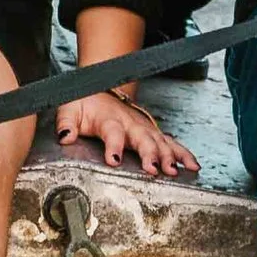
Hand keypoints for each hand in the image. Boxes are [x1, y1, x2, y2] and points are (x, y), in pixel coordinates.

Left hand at [57, 89, 199, 176]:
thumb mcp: (69, 109)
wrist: (101, 86)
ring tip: (175, 170)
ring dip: (169, 155)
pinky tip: (192, 165)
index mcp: (108, 119)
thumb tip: (65, 137)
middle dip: (150, 153)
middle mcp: (130, 123)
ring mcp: (144, 127)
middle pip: (143, 138)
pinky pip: (171, 142)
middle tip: (155, 169)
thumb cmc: (84, 102)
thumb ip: (66, 123)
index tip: (114, 160)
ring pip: (160, 141)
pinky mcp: (153, 132)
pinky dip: (183, 153)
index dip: (114, 146)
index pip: (112, 132)